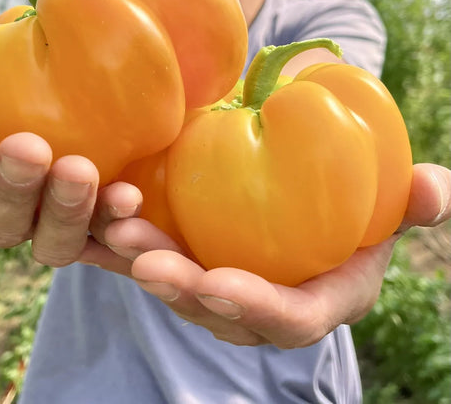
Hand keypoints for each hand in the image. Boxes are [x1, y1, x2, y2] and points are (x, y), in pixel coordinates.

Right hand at [0, 62, 100, 266]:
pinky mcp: (98, 226)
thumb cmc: (6, 83)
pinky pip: (107, 237)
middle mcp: (3, 215)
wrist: (74, 93)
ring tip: (80, 171)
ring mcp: (50, 226)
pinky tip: (129, 196)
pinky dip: (116, 221)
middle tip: (30, 149)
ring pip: (51, 243)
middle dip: (12, 187)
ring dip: (65, 210)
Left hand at [83, 161, 450, 347]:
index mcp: (317, 297)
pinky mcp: (192, 254)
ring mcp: (223, 280)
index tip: (219, 283)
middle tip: (143, 258)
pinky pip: (154, 256)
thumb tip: (436, 188)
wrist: (311, 194)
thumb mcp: (390, 201)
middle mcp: (263, 300)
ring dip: (142, 261)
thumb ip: (413, 201)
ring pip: (177, 285)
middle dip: (181, 290)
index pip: (289, 321)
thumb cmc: (356, 204)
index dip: (256, 309)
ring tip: (112, 227)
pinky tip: (92, 219)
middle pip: (219, 311)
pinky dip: (121, 243)